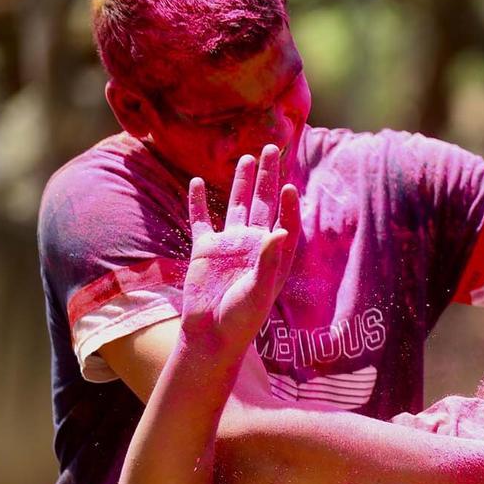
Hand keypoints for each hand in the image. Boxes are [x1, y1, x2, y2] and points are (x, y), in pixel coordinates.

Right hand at [182, 145, 300, 351]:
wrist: (211, 336)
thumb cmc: (241, 319)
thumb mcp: (258, 291)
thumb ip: (268, 261)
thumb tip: (280, 230)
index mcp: (273, 255)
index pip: (285, 221)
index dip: (288, 204)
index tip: (288, 185)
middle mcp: (253, 245)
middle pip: (262, 203)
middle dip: (268, 177)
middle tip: (274, 147)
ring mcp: (229, 245)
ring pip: (235, 205)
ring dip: (241, 182)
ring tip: (247, 157)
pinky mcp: (204, 249)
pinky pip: (201, 220)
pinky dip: (197, 201)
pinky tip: (195, 181)